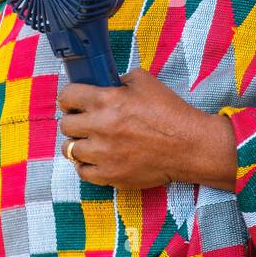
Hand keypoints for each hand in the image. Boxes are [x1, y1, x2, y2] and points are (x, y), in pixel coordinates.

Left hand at [58, 68, 237, 190]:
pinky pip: (82, 172)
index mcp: (106, 101)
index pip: (67, 96)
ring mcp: (103, 154)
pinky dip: (86, 165)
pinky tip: (97, 158)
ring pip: (70, 150)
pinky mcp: (110, 176)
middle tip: (85, 121)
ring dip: (79, 143)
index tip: (74, 102)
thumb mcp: (145, 81)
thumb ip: (119, 80)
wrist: (190, 146)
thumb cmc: (170, 112)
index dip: (69, 98)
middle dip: (74, 120)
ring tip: (91, 142)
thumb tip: (103, 85)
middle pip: (66, 125)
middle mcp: (100, 127)